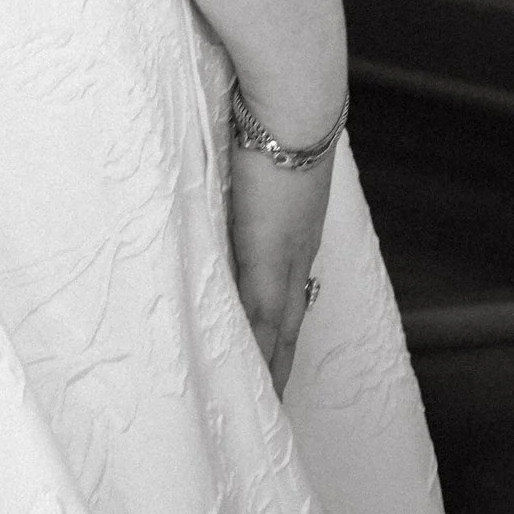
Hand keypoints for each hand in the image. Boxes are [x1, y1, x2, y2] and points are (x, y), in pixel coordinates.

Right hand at [227, 138, 333, 397]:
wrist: (293, 103)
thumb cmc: (269, 114)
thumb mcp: (251, 153)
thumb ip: (234, 175)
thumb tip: (216, 174)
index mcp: (295, 228)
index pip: (288, 292)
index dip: (279, 327)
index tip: (271, 355)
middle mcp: (297, 251)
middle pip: (289, 324)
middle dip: (279, 364)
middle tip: (269, 407)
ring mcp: (284, 258)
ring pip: (277, 332)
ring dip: (268, 370)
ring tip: (257, 409)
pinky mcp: (266, 259)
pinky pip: (258, 319)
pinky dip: (253, 352)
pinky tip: (244, 378)